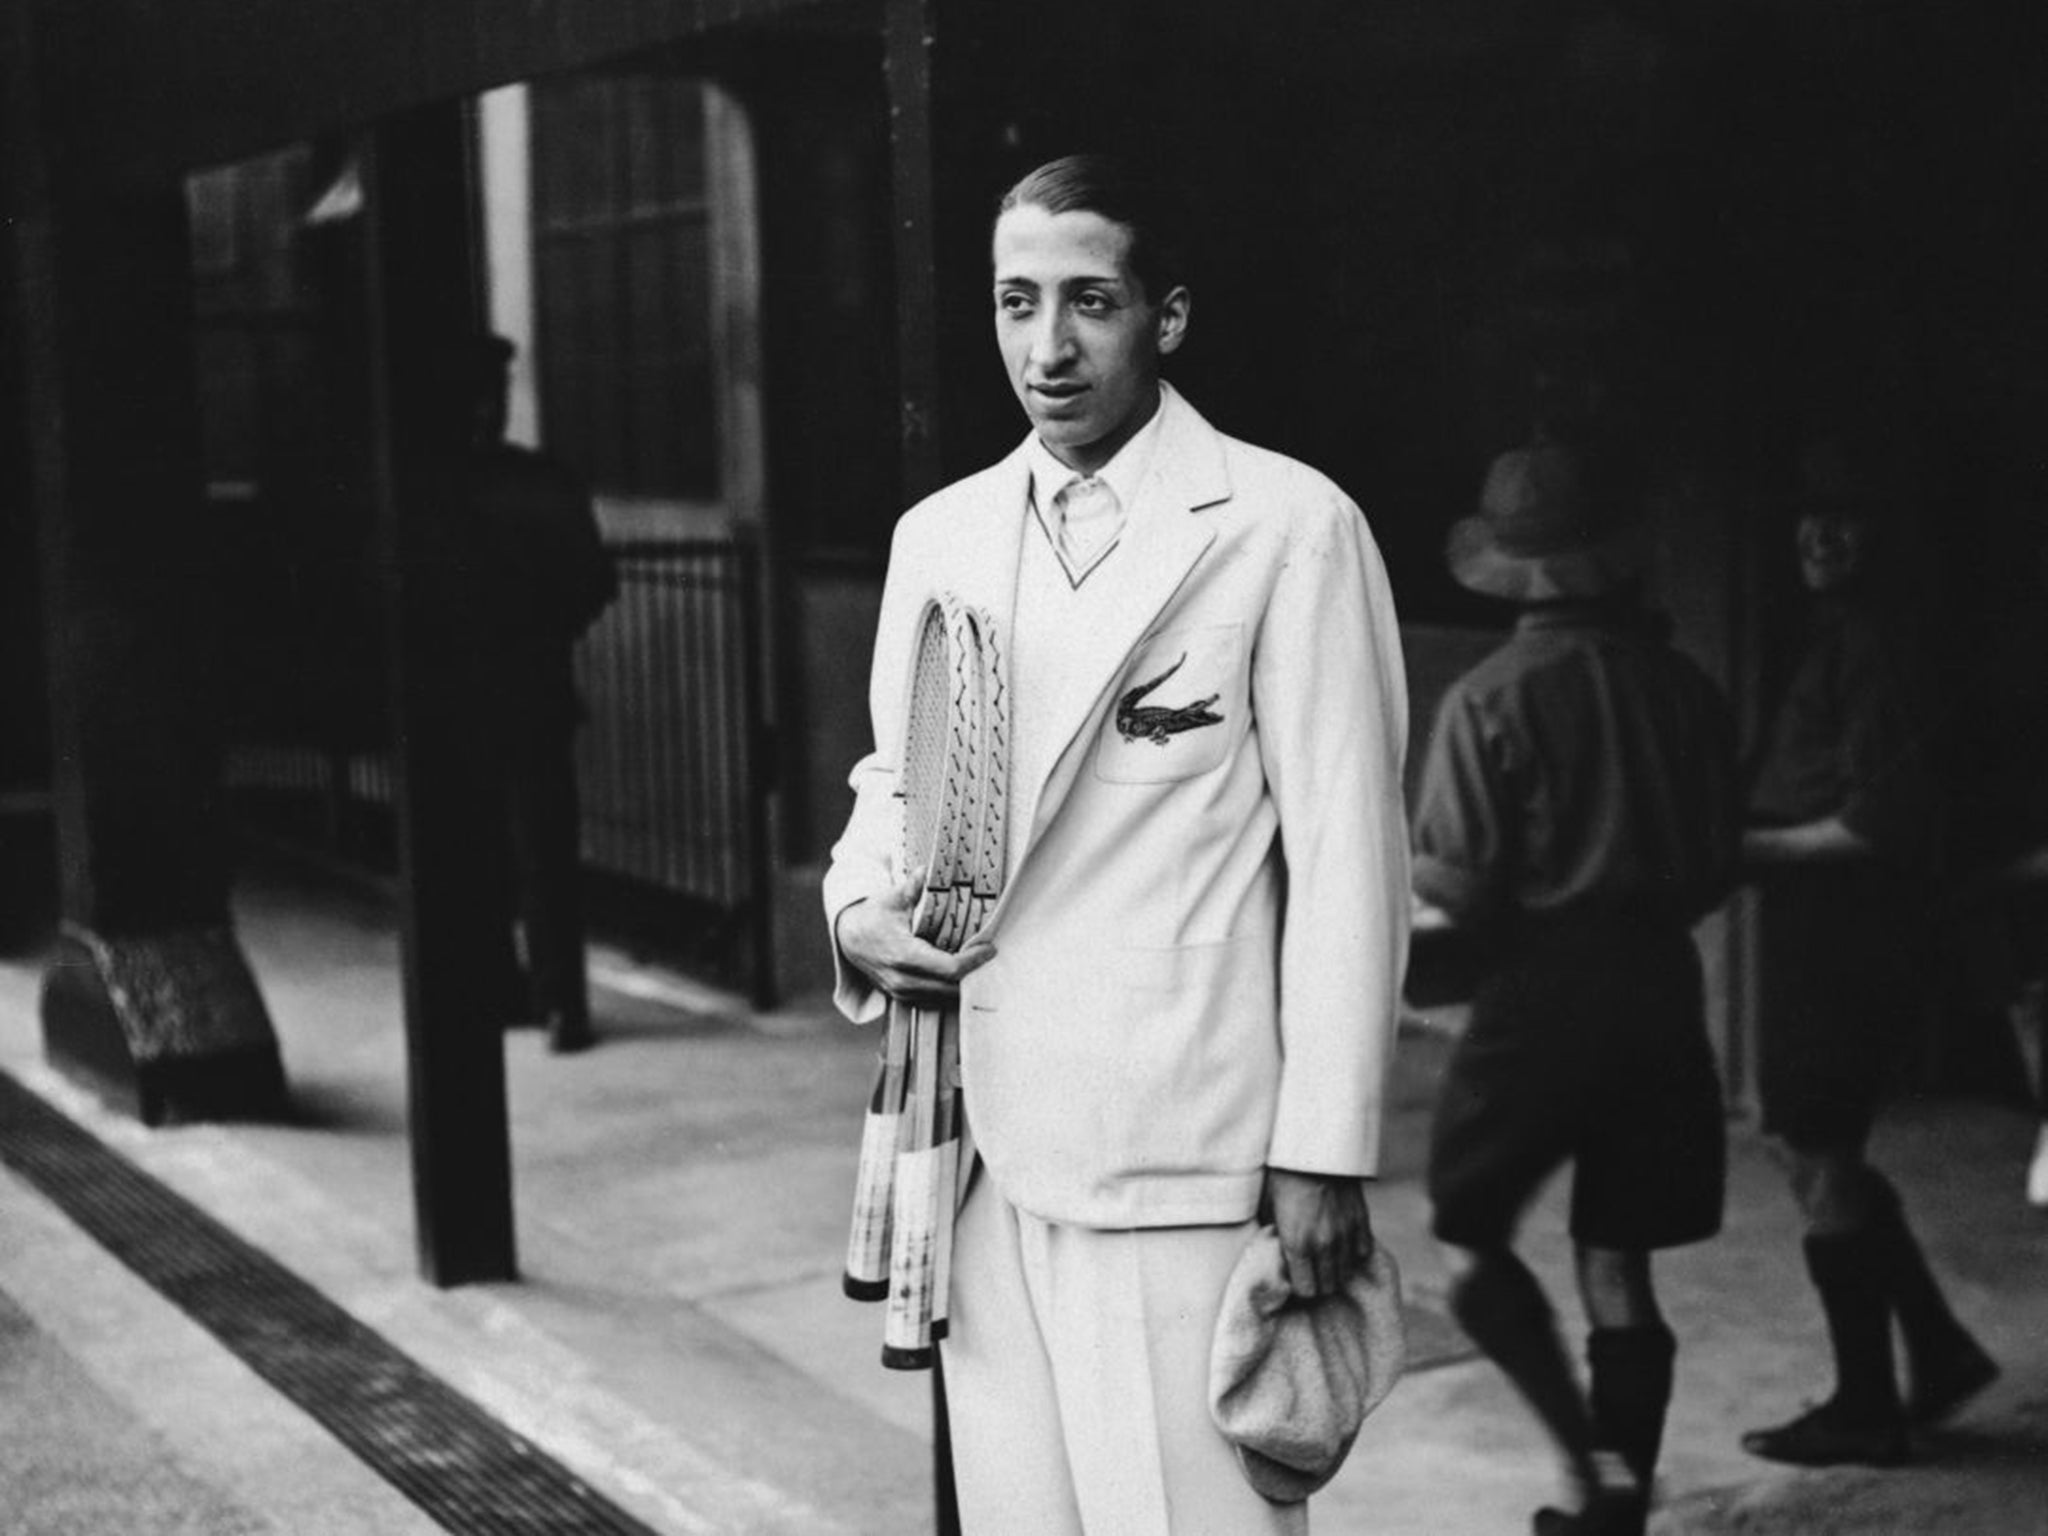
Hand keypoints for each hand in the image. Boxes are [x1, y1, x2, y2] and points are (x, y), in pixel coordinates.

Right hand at [836, 869, 995, 1007]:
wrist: (848, 938)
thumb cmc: (873, 916)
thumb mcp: (891, 898)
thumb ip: (912, 887)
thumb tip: (926, 869)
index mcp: (904, 955)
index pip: (949, 968)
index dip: (973, 960)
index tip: (989, 948)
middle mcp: (903, 979)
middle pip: (951, 987)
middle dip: (973, 974)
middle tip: (989, 956)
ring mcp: (902, 992)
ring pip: (944, 998)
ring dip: (964, 985)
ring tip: (979, 966)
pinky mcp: (902, 997)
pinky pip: (933, 1001)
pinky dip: (949, 990)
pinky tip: (961, 976)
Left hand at [1264, 1168, 1374, 1299]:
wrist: (1313, 1147)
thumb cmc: (1283, 1176)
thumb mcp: (1267, 1208)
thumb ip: (1272, 1235)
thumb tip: (1273, 1252)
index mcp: (1297, 1244)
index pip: (1306, 1290)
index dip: (1300, 1286)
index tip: (1297, 1277)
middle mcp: (1323, 1245)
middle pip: (1328, 1286)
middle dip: (1318, 1281)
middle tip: (1311, 1270)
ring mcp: (1345, 1234)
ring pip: (1346, 1272)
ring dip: (1336, 1268)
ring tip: (1325, 1258)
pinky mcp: (1361, 1221)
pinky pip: (1362, 1252)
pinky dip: (1353, 1252)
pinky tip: (1342, 1244)